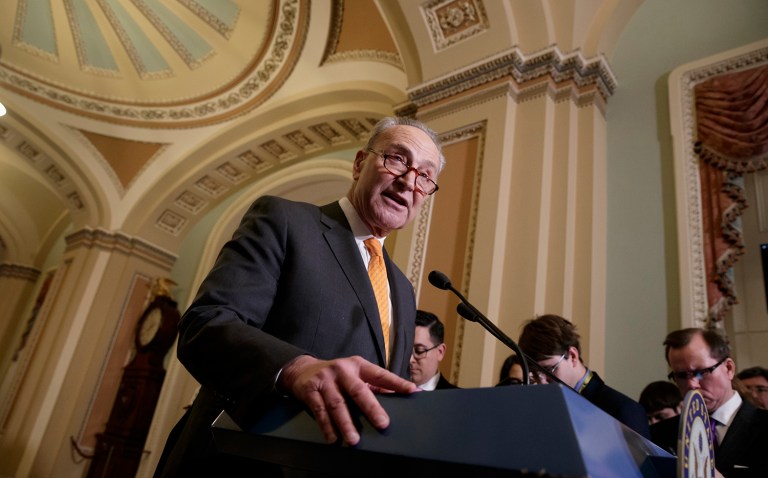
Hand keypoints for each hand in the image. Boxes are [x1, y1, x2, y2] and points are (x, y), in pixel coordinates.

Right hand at [278, 355, 417, 445]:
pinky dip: (327, 426)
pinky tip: (333, 438)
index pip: (380, 374)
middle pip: (358, 390)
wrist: (301, 369)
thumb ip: (374, 384)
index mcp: (358, 365)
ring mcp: (325, 380)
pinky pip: (320, 410)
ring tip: (354, 440)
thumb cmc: (336, 375)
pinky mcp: (310, 390)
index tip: (412, 391)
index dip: (396, 382)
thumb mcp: (355, 374)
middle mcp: (342, 370)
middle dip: (371, 408)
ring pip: (337, 404)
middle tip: (383, 424)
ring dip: (346, 423)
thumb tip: (401, 393)